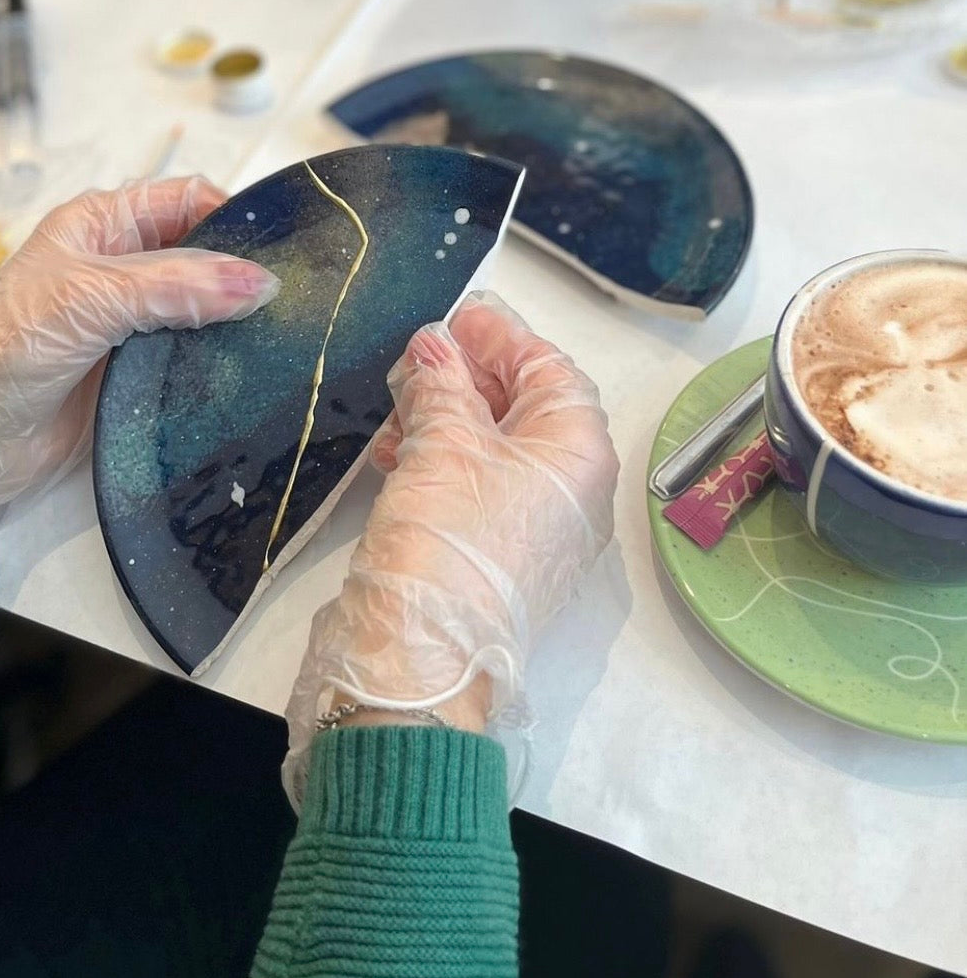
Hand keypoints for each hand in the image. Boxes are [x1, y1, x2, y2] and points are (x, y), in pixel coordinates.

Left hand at [0, 178, 278, 570]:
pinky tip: (250, 367)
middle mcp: (122, 266)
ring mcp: (133, 320)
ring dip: (234, 320)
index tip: (278, 250)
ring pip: (207, 307)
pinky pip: (196, 355)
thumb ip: (176, 286)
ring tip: (280, 335)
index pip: (188, 200)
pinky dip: (221, 359)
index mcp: (103, 224)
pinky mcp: (141, 370)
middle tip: (290, 298)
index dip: (233, 217)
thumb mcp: (91, 299)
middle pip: (205, 253)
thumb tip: (258, 283)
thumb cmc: (5, 350)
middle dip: (243, 271)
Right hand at [284, 292, 617, 801]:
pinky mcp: (502, 557)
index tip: (457, 318)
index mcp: (579, 453)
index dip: (502, 339)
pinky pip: (481, 488)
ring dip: (447, 418)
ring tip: (398, 407)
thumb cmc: (447, 537)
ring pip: (498, 449)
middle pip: (527, 409)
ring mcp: (539, 530)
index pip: (551, 372)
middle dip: (470, 377)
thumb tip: (435, 345)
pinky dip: (443, 461)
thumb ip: (441, 385)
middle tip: (420, 357)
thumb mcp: (442, 443)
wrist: (422, 659)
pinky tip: (398, 453)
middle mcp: (573, 490)